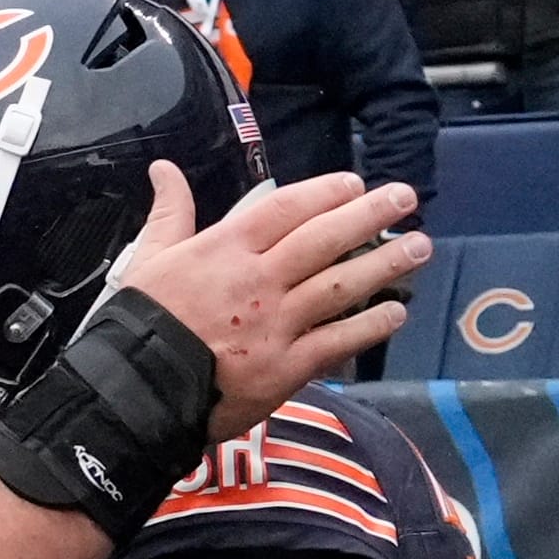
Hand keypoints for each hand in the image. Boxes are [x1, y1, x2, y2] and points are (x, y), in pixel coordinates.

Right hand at [121, 164, 427, 441]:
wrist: (138, 388)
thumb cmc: (141, 322)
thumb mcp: (148, 258)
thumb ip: (168, 212)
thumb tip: (163, 169)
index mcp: (225, 249)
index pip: (285, 209)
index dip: (325, 193)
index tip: (355, 183)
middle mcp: (259, 280)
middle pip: (323, 239)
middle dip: (370, 216)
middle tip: (405, 198)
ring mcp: (276, 324)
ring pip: (340, 286)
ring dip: (384, 265)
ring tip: (420, 247)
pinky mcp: (286, 366)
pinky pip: (337, 341)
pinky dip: (370, 325)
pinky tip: (397, 312)